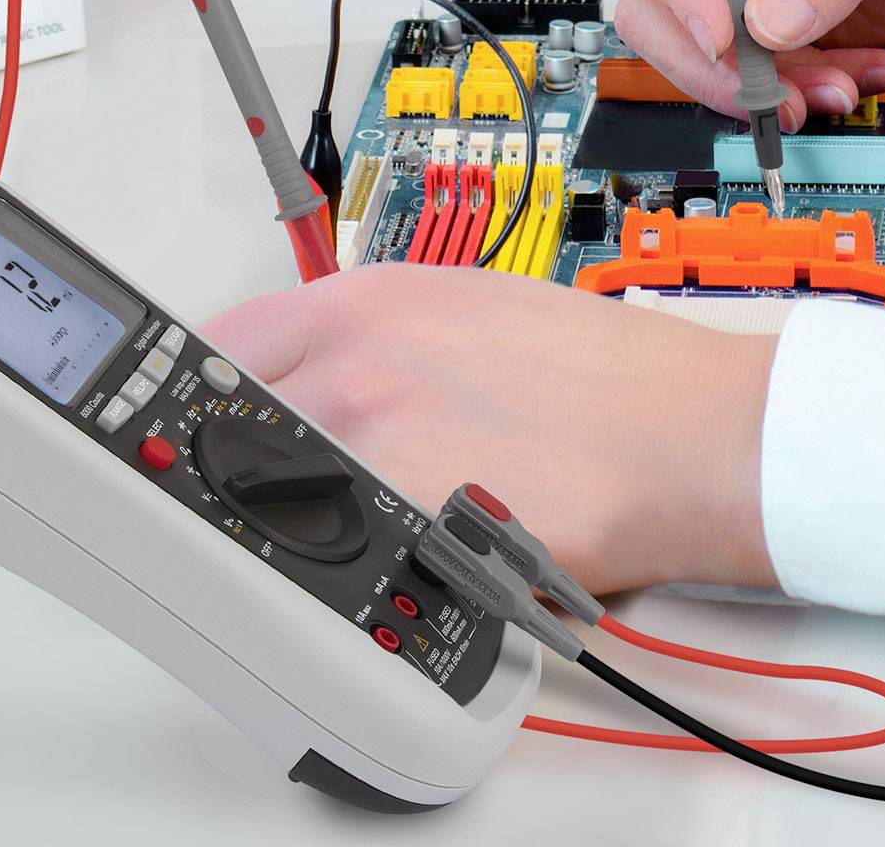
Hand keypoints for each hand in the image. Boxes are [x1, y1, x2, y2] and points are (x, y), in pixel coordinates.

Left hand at [201, 265, 777, 595]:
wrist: (690, 436)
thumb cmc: (602, 378)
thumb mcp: (462, 308)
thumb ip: (368, 338)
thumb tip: (306, 377)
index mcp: (362, 305)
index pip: (217, 349)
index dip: (196, 402)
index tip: (194, 432)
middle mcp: (353, 369)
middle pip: (227, 436)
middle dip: (244, 473)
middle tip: (285, 502)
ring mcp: (371, 451)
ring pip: (270, 508)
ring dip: (295, 531)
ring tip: (364, 540)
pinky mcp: (403, 531)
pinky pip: (333, 567)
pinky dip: (349, 578)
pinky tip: (405, 569)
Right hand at [600, 0, 884, 125]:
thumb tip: (768, 24)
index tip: (724, 33)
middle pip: (660, 0)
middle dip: (708, 57)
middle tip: (764, 90)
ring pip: (708, 52)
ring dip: (762, 86)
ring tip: (835, 91)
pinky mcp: (800, 29)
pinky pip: (768, 76)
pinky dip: (805, 91)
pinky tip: (859, 79)